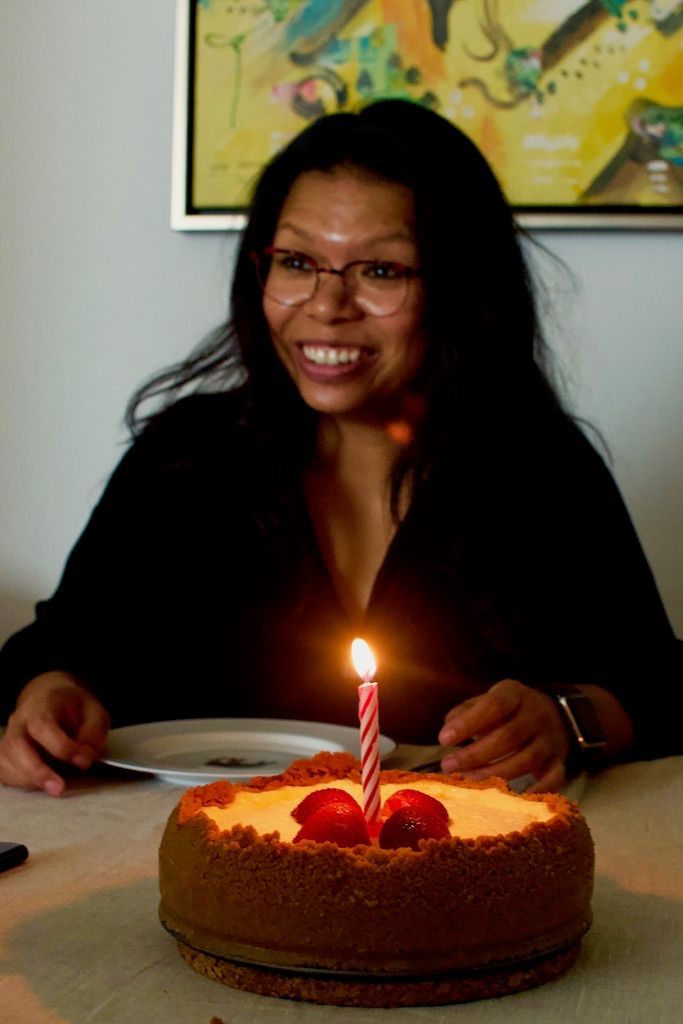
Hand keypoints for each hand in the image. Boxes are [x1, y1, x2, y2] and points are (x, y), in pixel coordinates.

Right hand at [0, 672, 109, 794]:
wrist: (51, 698)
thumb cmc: (73, 707)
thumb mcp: (94, 712)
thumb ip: (92, 735)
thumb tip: (83, 762)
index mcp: (42, 705)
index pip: (42, 725)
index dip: (60, 747)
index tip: (81, 762)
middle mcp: (19, 721)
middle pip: (15, 746)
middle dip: (36, 771)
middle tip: (58, 788)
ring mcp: (8, 738)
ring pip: (5, 761)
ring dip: (29, 780)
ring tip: (53, 787)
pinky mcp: (5, 754)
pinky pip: (3, 772)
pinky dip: (21, 782)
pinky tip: (40, 784)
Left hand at [438, 679, 569, 792]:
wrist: (555, 715)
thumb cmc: (508, 711)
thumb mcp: (488, 701)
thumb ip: (465, 712)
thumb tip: (447, 729)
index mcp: (515, 695)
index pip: (494, 705)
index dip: (469, 722)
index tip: (444, 739)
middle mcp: (536, 715)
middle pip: (509, 736)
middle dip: (476, 754)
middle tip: (448, 766)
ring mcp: (550, 739)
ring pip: (527, 759)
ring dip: (495, 773)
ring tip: (468, 781)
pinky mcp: (559, 761)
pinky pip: (554, 778)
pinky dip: (537, 791)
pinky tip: (514, 799)